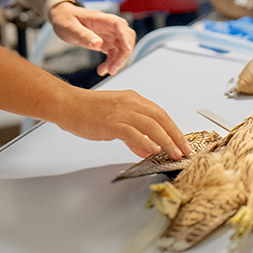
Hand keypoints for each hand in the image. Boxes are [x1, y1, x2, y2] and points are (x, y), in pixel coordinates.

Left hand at [49, 4, 135, 75]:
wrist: (62, 17)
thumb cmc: (65, 19)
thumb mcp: (71, 27)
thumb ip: (84, 35)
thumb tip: (98, 43)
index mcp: (102, 19)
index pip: (120, 26)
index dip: (126, 37)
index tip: (128, 50)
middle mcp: (109, 27)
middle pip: (126, 38)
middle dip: (124, 54)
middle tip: (114, 68)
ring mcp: (109, 35)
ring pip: (122, 48)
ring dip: (118, 61)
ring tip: (107, 71)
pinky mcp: (106, 43)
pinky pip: (114, 53)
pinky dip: (111, 63)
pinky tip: (103, 70)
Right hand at [63, 87, 192, 159]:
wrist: (68, 105)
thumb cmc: (88, 111)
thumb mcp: (115, 120)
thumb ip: (133, 133)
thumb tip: (148, 148)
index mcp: (133, 99)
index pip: (160, 113)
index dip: (174, 128)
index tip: (182, 142)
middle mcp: (131, 102)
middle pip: (161, 117)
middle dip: (175, 135)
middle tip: (184, 150)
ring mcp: (121, 111)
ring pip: (151, 124)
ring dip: (165, 140)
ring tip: (174, 153)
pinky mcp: (111, 122)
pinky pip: (133, 131)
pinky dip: (145, 141)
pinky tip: (153, 150)